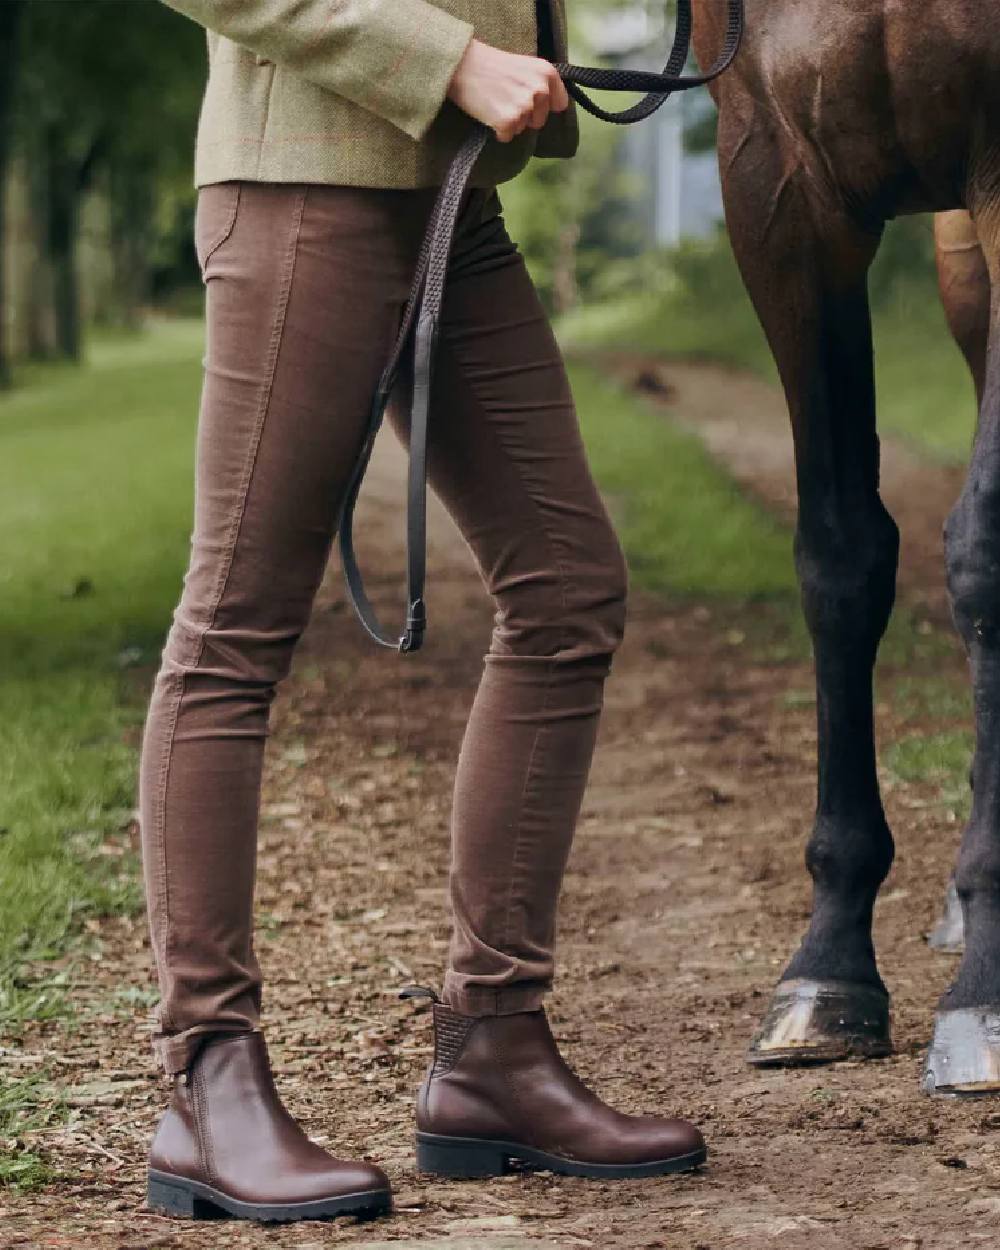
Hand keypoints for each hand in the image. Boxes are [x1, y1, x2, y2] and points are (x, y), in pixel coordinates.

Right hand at [446, 39, 568, 142]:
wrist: (462, 64)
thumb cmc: (490, 66)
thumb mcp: (524, 66)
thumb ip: (540, 84)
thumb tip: (554, 107)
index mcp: (547, 73)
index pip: (559, 104)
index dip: (544, 107)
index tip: (530, 102)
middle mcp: (540, 89)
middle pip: (539, 121)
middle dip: (525, 117)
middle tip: (504, 98)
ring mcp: (524, 106)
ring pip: (522, 129)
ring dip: (509, 122)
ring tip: (494, 102)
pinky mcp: (508, 120)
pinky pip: (506, 137)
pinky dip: (497, 130)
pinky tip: (488, 112)